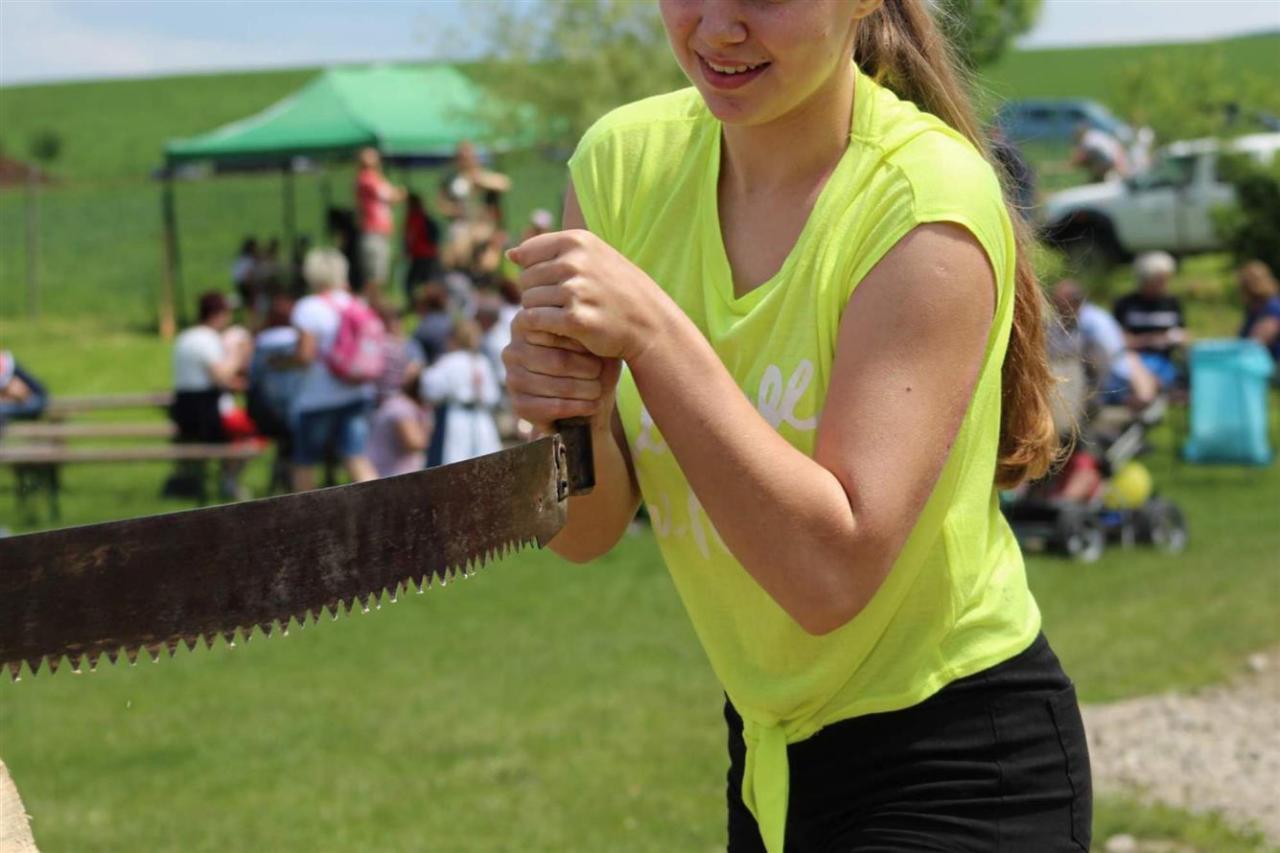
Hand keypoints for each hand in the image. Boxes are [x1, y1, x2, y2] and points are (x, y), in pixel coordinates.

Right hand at [502, 318, 621, 433]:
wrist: (586, 398)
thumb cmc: (591, 362)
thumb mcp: (592, 342)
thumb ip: (586, 331)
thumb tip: (588, 329)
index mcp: (526, 325)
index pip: (556, 331)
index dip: (580, 342)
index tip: (601, 346)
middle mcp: (513, 351)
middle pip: (558, 360)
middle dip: (585, 368)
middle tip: (599, 371)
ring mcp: (512, 378)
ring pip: (558, 385)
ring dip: (585, 389)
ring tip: (599, 389)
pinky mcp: (519, 405)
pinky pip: (554, 407)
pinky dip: (578, 407)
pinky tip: (593, 405)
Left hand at [506, 229, 664, 362]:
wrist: (649, 323)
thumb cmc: (616, 290)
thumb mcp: (591, 258)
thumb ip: (551, 252)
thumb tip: (509, 254)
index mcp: (578, 240)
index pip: (528, 253)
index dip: (535, 272)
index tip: (555, 285)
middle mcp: (575, 261)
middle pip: (525, 279)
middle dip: (536, 295)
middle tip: (560, 307)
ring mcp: (576, 290)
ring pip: (528, 301)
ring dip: (539, 313)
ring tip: (561, 318)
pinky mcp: (575, 319)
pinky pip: (534, 321)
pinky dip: (538, 329)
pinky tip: (554, 331)